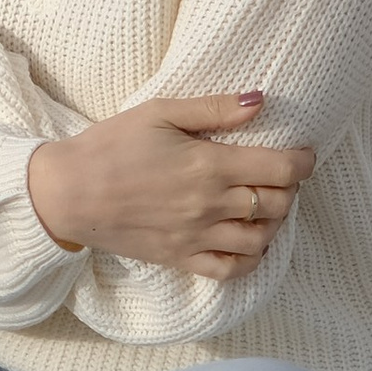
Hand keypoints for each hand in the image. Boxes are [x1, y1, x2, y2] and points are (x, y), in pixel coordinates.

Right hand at [26, 94, 314, 279]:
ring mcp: (197, 237)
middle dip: (289, 189)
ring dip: (273, 223)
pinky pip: (231, 270)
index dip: (303, 161)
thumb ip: (213, 109)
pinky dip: (250, 259)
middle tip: (279, 176)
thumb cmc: (110, 146)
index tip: (304, 154)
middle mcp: (209, 206)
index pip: (281, 168)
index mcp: (209, 165)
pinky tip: (247, 242)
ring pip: (261, 240)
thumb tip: (260, 100)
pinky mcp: (181, 259)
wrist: (67, 193)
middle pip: (278, 204)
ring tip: (263, 206)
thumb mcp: (159, 112)